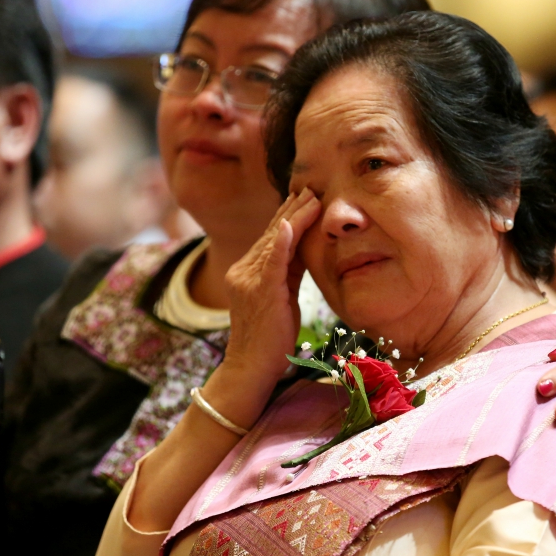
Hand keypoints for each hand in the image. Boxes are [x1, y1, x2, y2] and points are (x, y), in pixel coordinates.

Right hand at [209, 188, 321, 423]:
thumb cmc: (271, 341)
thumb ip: (289, 272)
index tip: (306, 195)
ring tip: (312, 197)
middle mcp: (243, 270)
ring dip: (295, 217)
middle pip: (273, 233)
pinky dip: (281, 241)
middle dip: (293, 209)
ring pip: (275, 241)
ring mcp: (248, 280)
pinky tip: (290, 224)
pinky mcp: (258, 291)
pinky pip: (271, 262)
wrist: (251, 369)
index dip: (289, 215)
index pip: (272, 237)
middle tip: (312, 186)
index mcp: (248, 271)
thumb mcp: (283, 298)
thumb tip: (306, 247)